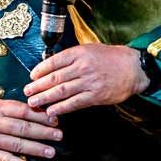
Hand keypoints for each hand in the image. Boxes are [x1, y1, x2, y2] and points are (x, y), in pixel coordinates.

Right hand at [0, 99, 61, 160]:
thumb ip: (17, 109)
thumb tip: (43, 112)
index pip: (24, 112)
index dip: (41, 117)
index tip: (55, 121)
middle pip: (24, 128)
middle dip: (44, 133)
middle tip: (58, 136)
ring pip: (18, 145)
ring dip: (37, 149)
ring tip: (51, 152)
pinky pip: (7, 160)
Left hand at [25, 44, 149, 115]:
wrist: (133, 68)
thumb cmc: (112, 58)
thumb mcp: (91, 49)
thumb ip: (73, 57)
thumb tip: (52, 66)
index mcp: (80, 53)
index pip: (54, 62)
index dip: (40, 70)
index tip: (32, 76)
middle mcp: (83, 67)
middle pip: (55, 78)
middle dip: (38, 86)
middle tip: (27, 91)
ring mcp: (89, 82)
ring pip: (62, 91)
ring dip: (45, 98)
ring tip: (34, 102)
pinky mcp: (95, 96)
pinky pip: (74, 103)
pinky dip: (61, 108)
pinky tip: (51, 111)